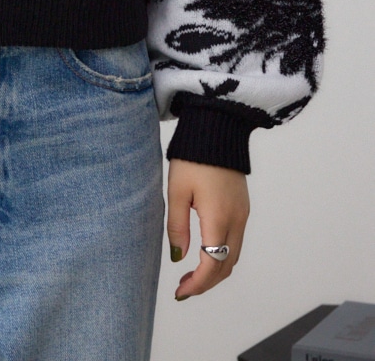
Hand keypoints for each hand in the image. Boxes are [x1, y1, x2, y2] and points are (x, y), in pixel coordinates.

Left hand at [166, 158, 248, 299]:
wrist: (218, 129)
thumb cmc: (193, 157)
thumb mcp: (176, 190)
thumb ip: (177, 226)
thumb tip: (179, 256)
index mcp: (218, 218)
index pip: (212, 265)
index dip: (197, 284)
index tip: (181, 292)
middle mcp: (236, 220)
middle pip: (226, 266)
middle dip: (206, 283)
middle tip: (184, 287)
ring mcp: (243, 214)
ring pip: (234, 255)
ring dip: (215, 270)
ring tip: (191, 274)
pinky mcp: (243, 207)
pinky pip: (236, 241)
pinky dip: (223, 255)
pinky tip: (205, 252)